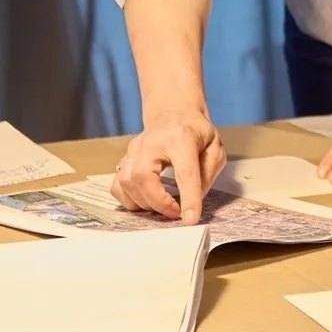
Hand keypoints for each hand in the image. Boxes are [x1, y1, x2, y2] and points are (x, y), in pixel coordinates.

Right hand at [112, 107, 226, 218]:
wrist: (172, 112)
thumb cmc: (195, 132)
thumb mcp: (214, 146)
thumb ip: (208, 172)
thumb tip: (194, 199)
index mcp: (181, 138)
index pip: (184, 171)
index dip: (188, 197)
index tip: (190, 219)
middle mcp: (152, 142)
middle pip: (143, 178)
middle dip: (158, 203)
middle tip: (176, 212)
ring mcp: (134, 150)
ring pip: (126, 183)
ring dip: (144, 204)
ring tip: (163, 205)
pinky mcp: (124, 159)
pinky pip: (117, 186)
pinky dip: (129, 200)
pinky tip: (145, 200)